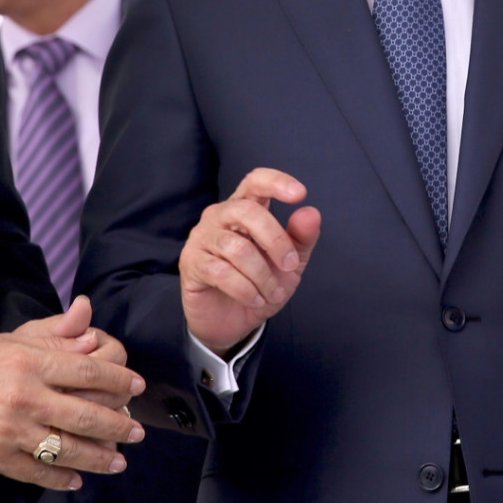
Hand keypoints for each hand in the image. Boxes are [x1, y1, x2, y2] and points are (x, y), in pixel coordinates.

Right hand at [0, 297, 145, 490]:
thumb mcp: (9, 338)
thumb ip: (52, 333)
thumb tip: (87, 321)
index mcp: (28, 363)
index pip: (87, 370)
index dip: (118, 379)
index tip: (136, 385)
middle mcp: (23, 397)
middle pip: (85, 414)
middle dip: (118, 425)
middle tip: (137, 431)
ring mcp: (9, 430)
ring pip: (66, 448)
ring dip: (98, 457)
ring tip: (117, 460)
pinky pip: (36, 472)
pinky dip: (60, 478)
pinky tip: (77, 479)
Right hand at [180, 168, 321, 354]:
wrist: (233, 321)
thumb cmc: (260, 283)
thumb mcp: (290, 263)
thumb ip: (301, 238)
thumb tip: (311, 212)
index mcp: (244, 208)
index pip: (255, 181)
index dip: (276, 182)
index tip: (300, 194)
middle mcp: (219, 216)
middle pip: (247, 211)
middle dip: (276, 240)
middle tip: (291, 266)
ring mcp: (202, 238)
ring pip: (237, 248)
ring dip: (262, 275)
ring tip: (273, 293)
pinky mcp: (191, 263)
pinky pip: (221, 272)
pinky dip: (245, 289)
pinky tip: (254, 299)